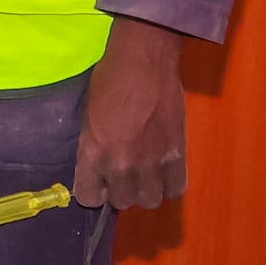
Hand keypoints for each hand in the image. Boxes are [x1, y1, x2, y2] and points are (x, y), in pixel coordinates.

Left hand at [73, 16, 188, 210]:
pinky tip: (163, 172)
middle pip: (122, 201)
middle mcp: (121, 163)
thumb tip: (99, 164)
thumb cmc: (110, 80)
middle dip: (120, 191)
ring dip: (145, 190)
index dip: (92, 192)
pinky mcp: (177, 155)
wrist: (144, 63)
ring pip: (150, 199)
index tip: (97, 184)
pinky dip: (169, 184)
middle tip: (122, 175)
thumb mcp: (89, 115)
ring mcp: (151, 162)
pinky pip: (175, 188)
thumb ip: (95, 145)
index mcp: (94, 151)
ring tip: (144, 175)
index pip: (88, 196)